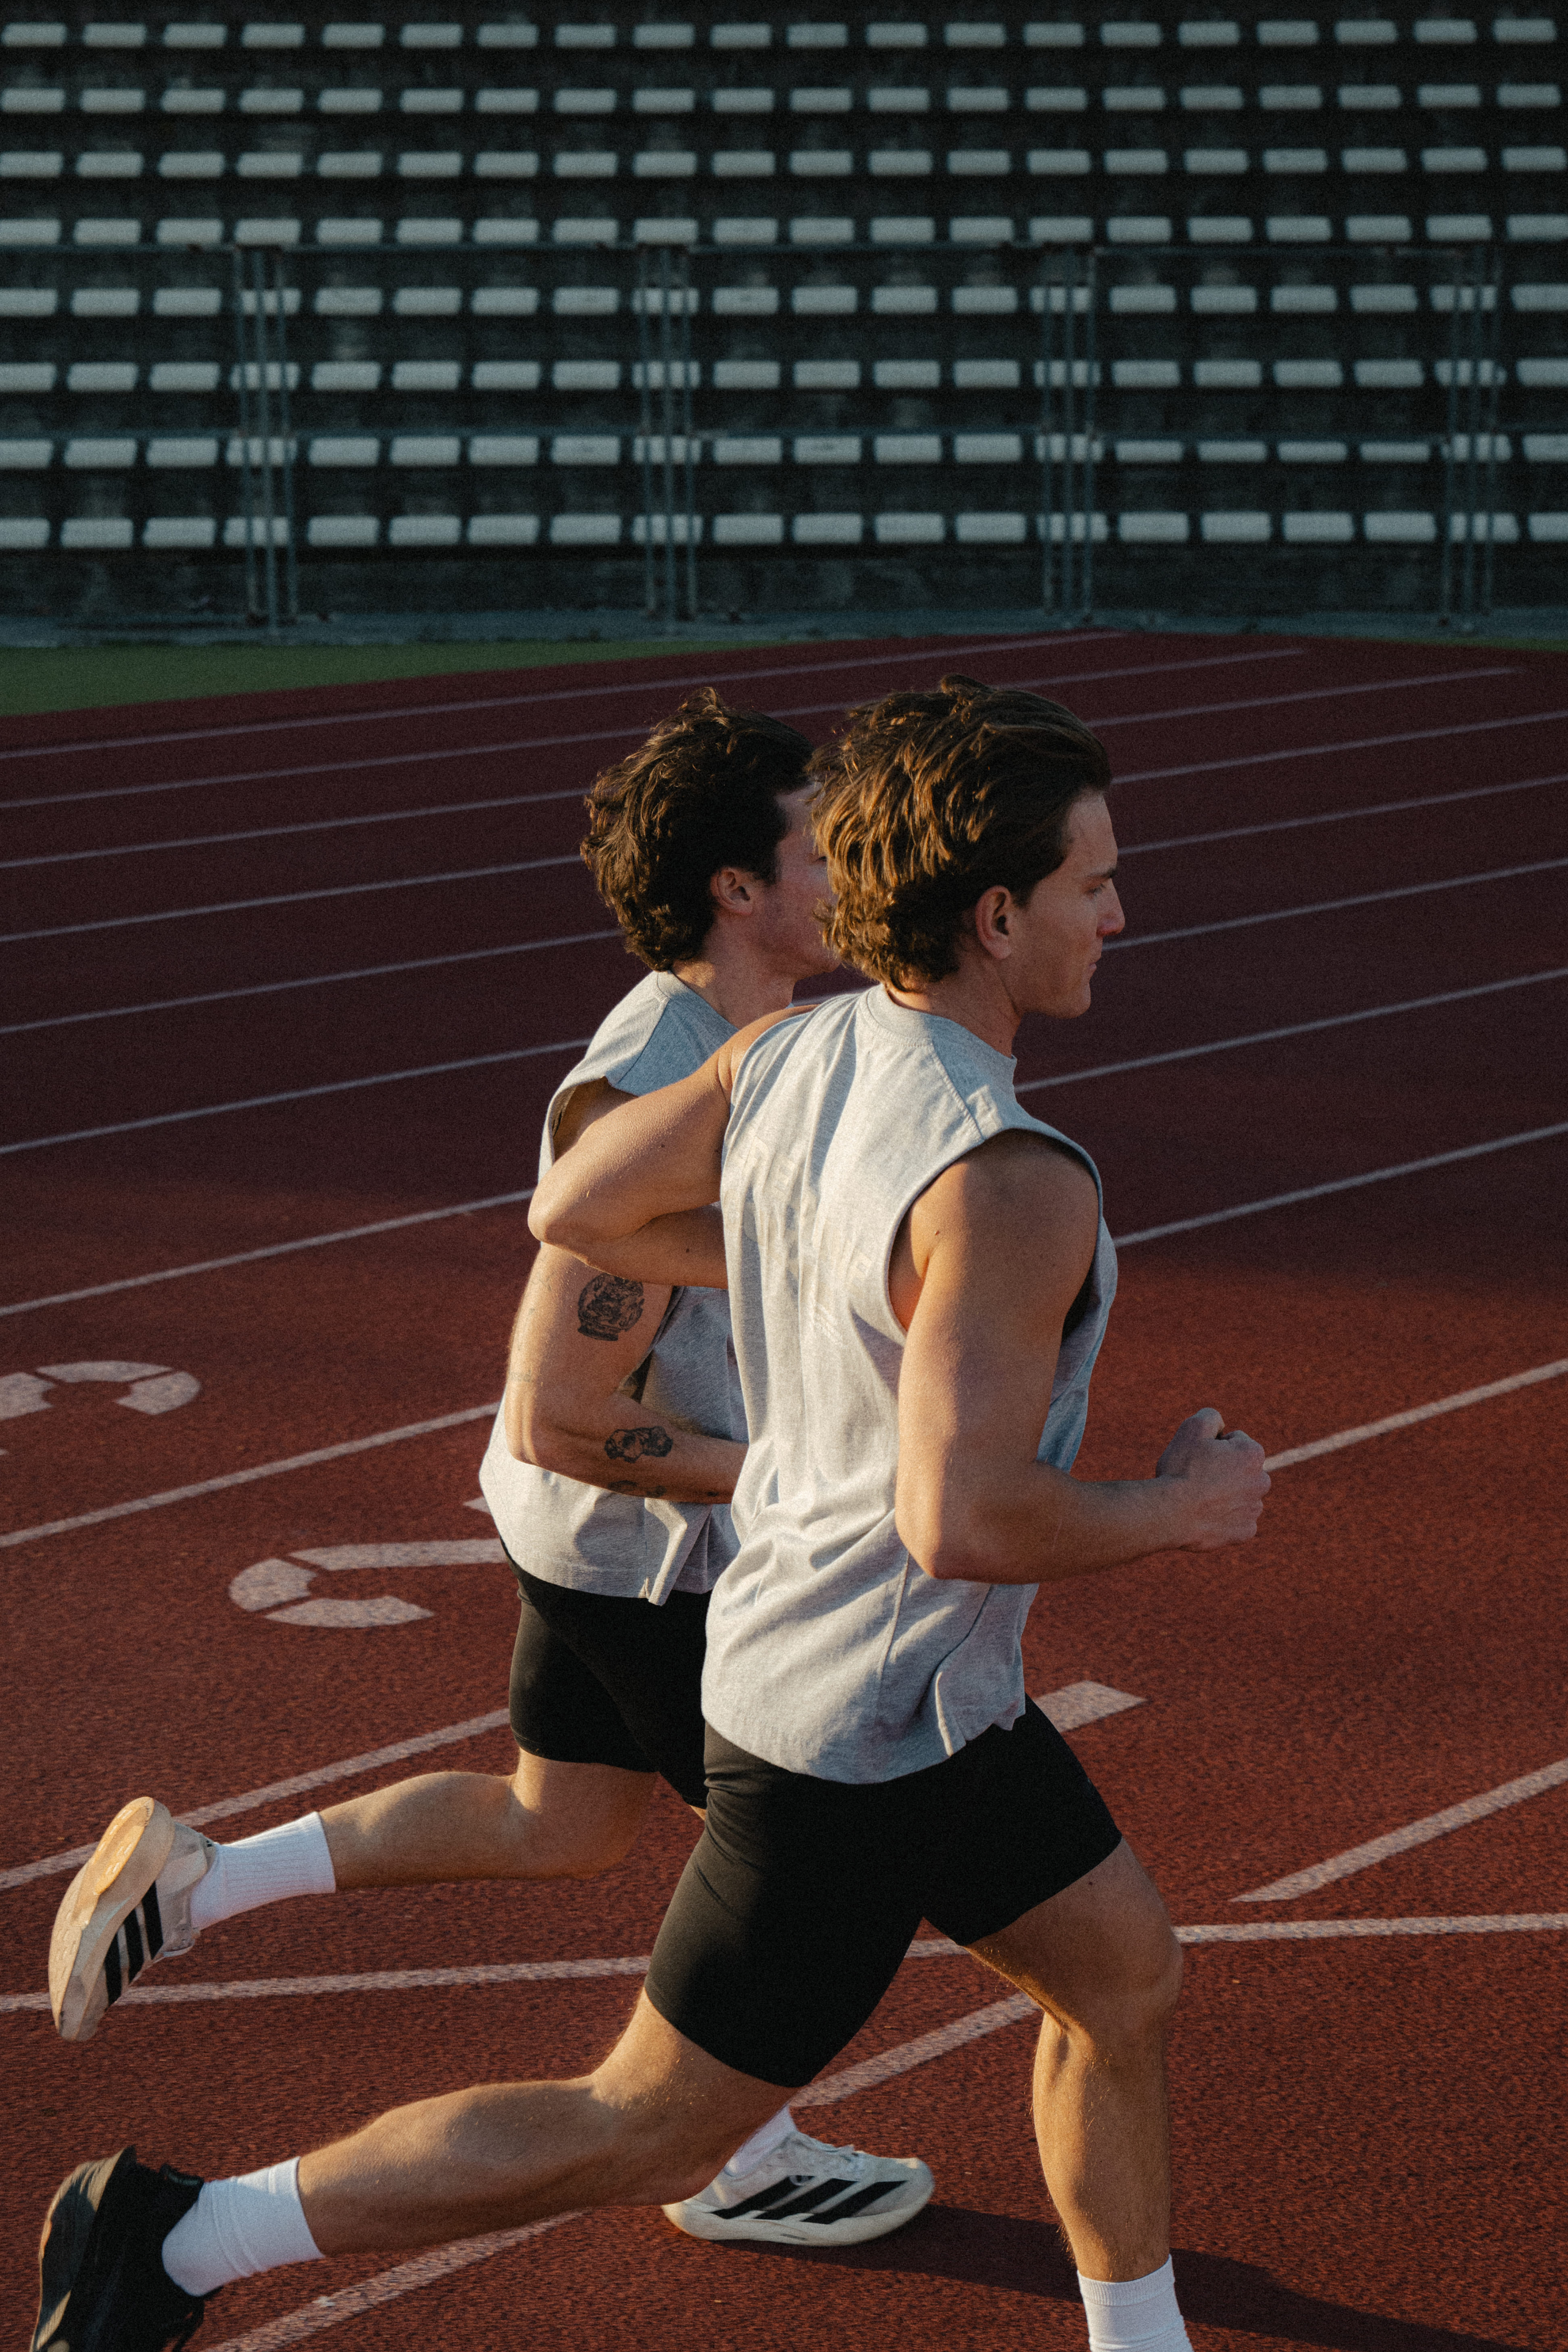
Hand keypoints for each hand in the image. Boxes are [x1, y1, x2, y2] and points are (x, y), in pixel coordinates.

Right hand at [1155, 1408, 1269, 1549]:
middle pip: (1239, 1469)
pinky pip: (1235, 1520)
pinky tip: (1205, 1515)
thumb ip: (1211, 1416)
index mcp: (1253, 1454)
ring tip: (1199, 1498)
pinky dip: (1223, 1518)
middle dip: (1223, 1470)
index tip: (1198, 1457)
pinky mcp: (1244, 1532)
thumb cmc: (1181, 1469)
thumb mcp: (1192, 1428)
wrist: (1171, 1513)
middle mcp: (1262, 1481)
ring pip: (1238, 1495)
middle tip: (1197, 1477)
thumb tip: (1220, 1424)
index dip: (1213, 1446)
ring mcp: (1254, 1509)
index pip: (1234, 1441)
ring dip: (1224, 1494)